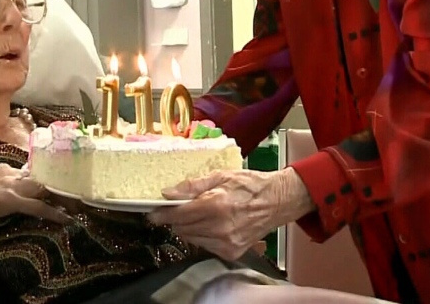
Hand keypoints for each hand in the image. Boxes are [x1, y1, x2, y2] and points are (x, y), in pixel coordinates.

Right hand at [0, 164, 73, 241]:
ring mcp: (9, 185)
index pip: (34, 170)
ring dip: (63, 197)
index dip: (52, 177)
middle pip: (44, 176)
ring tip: (78, 207)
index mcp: (4, 169)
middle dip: (62, 185)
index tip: (66, 184)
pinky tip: (65, 220)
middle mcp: (9, 173)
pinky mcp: (8, 200)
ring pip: (44, 187)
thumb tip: (15, 195)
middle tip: (78, 197)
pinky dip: (53, 212)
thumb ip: (0, 188)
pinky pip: (37, 205)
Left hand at [148, 168, 313, 259]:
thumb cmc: (249, 185)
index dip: (161, 214)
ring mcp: (226, 243)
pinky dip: (202, 236)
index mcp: (215, 206)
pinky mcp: (232, 253)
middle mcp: (219, 228)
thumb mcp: (220, 176)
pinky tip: (210, 225)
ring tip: (198, 214)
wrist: (277, 202)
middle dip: (175, 219)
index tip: (152, 213)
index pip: (178, 215)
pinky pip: (205, 246)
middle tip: (177, 209)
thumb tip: (167, 193)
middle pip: (182, 229)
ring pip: (191, 239)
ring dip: (188, 228)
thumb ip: (192, 186)